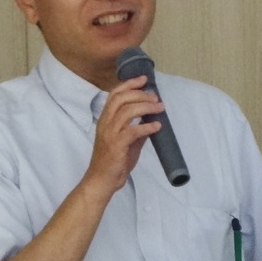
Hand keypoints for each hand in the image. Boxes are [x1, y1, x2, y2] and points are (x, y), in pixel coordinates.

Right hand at [84, 75, 163, 193]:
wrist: (101, 181)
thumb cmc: (113, 162)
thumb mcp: (126, 142)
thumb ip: (136, 130)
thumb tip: (152, 120)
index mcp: (105, 120)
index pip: (114, 94)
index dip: (129, 84)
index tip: (143, 79)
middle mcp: (105, 123)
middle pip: (121, 98)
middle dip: (140, 94)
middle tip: (155, 97)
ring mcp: (110, 134)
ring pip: (127, 111)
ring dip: (146, 107)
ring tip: (159, 108)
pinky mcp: (116, 145)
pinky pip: (133, 131)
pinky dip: (147, 126)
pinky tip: (157, 126)